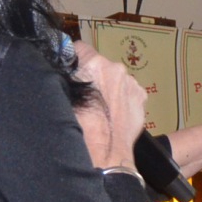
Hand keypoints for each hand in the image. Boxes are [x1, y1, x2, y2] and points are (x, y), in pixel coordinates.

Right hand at [72, 43, 147, 170]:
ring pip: (114, 78)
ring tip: (100, 109)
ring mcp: (131, 83)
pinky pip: (127, 91)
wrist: (104, 153)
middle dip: (91, 75)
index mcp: (93, 63)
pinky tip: (113, 114)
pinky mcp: (140, 97)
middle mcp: (115, 68)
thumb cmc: (78, 126)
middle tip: (85, 97)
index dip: (72, 60)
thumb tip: (62, 69)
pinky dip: (121, 98)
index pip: (79, 48)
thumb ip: (64, 77)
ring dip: (107, 88)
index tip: (69, 72)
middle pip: (99, 64)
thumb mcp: (61, 96)